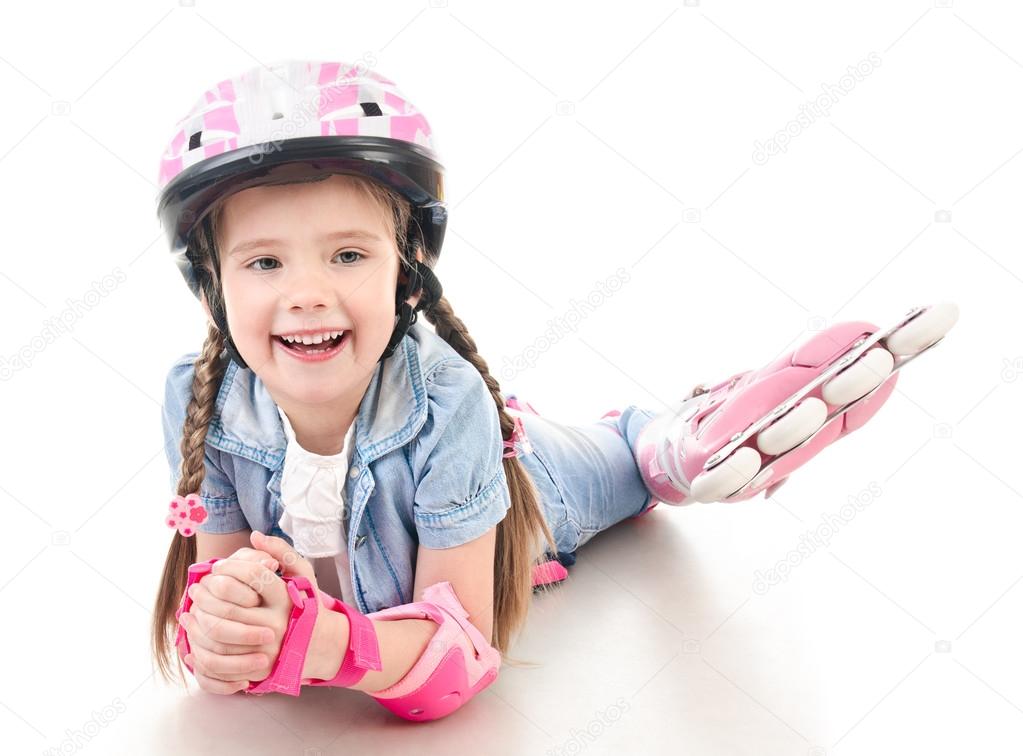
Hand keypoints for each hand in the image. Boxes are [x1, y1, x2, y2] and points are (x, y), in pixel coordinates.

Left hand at [178, 532, 325, 692]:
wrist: (319, 645)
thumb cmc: (305, 603)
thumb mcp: (303, 574)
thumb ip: (282, 551)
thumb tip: (255, 536)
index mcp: (286, 598)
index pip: (252, 575)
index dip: (229, 567)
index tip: (218, 566)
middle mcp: (277, 622)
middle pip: (228, 606)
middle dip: (206, 593)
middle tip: (196, 587)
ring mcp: (267, 647)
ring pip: (219, 633)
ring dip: (199, 618)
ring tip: (192, 606)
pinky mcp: (257, 668)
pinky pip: (219, 658)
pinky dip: (202, 644)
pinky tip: (197, 630)